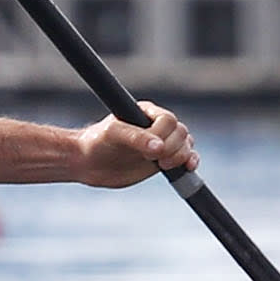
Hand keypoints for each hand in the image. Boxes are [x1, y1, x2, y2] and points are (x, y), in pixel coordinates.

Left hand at [73, 101, 196, 188]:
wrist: (89, 164)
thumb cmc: (97, 143)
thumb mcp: (113, 135)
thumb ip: (135, 138)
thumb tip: (159, 147)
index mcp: (145, 112)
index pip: (168, 120)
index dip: (162, 135)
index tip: (149, 150)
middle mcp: (156, 126)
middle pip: (180, 133)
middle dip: (172, 148)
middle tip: (154, 159)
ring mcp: (162, 143)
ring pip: (186, 145)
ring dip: (181, 156)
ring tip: (161, 165)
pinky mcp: (164, 159)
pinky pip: (186, 157)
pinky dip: (190, 162)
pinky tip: (188, 167)